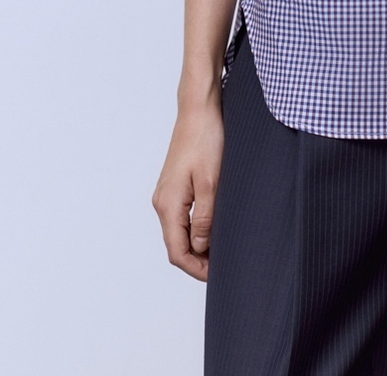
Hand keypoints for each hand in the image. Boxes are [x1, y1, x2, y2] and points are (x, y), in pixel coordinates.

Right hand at [151, 100, 224, 280]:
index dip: (196, 269)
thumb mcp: (212, 183)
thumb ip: (205, 218)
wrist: (199, 109)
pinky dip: (197, 228)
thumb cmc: (206, 140)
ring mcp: (167, 193)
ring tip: (223, 248)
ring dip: (198, 244)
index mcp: (168, 205)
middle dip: (198, 260)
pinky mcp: (175, 185)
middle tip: (224, 266)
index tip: (218, 276)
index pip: (177, 252)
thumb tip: (201, 248)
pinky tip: (215, 227)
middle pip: (177, 245)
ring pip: (180, 231)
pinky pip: (183, 216)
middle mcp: (162, 202)